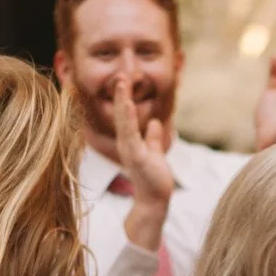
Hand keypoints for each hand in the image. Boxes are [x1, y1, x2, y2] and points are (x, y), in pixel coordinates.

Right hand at [112, 74, 175, 207]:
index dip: (125, 98)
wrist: (154, 200)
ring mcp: (129, 150)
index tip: (125, 79)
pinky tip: (128, 105)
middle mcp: (126, 143)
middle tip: (120, 74)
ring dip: (123, 102)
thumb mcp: (154, 153)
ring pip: (124, 122)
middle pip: (122, 114)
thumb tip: (155, 123)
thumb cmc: (154, 179)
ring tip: (122, 84)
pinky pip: (131, 136)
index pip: (126, 115)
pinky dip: (128, 120)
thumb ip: (153, 138)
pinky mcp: (136, 158)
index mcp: (130, 141)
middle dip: (121, 94)